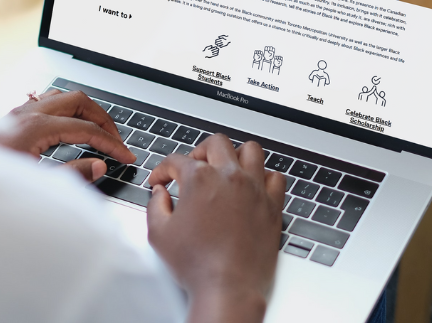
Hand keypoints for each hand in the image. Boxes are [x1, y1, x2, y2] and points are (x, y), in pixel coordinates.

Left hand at [0, 90, 135, 180]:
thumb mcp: (33, 183)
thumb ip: (71, 175)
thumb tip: (98, 166)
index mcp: (36, 127)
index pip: (86, 129)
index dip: (111, 143)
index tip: (125, 156)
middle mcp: (28, 112)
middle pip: (79, 101)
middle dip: (103, 119)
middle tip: (116, 139)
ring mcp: (18, 111)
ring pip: (63, 96)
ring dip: (84, 110)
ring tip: (97, 130)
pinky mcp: (11, 117)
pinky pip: (46, 101)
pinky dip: (65, 109)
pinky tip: (67, 124)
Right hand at [146, 134, 284, 322]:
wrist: (227, 289)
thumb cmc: (197, 265)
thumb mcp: (159, 233)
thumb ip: (155, 206)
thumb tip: (160, 194)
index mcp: (200, 179)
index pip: (177, 160)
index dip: (162, 170)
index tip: (160, 180)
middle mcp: (229, 177)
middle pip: (215, 143)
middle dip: (199, 152)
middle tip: (192, 167)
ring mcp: (254, 189)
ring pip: (250, 150)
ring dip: (235, 155)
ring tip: (225, 168)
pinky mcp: (272, 206)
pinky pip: (275, 177)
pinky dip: (264, 177)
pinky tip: (252, 187)